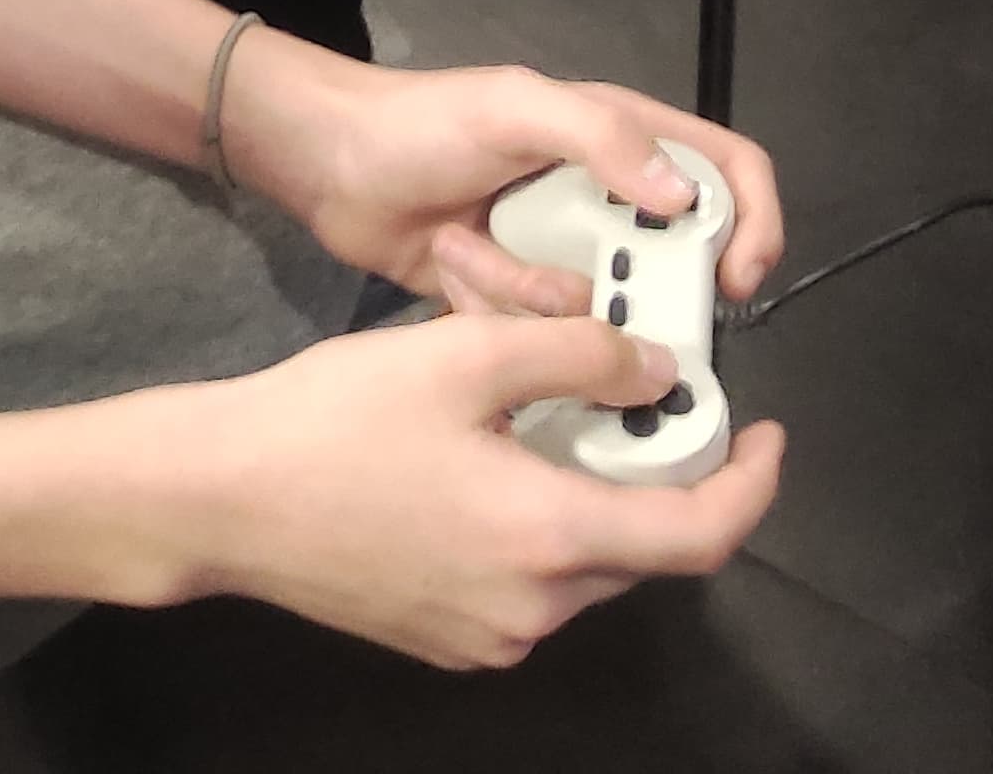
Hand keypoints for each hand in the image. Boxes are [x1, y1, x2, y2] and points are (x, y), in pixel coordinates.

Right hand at [167, 314, 786, 667]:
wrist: (225, 497)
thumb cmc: (336, 420)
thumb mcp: (465, 354)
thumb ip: (576, 354)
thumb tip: (653, 367)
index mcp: (551, 537)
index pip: (701, 535)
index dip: (750, 484)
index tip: (766, 435)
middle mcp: (534, 609)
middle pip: (643, 549)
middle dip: (661, 477)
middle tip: (641, 399)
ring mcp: (490, 635)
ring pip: (585, 564)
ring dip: (594, 497)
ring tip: (550, 419)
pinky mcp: (449, 638)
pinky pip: (530, 585)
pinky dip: (542, 526)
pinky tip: (493, 466)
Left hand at [216, 33, 783, 310]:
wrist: (331, 166)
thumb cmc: (423, 122)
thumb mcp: (513, 107)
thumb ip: (599, 135)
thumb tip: (683, 198)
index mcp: (621, 140)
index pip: (727, 174)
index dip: (752, 224)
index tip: (734, 285)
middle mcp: (604, 202)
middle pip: (672, 267)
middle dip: (633, 294)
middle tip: (589, 307)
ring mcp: (561, 256)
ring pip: (602, 314)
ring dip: (534, 295)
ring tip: (468, 252)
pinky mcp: (518, 302)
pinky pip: (543, 336)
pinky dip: (497, 308)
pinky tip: (448, 267)